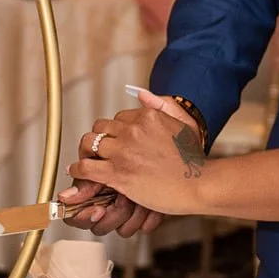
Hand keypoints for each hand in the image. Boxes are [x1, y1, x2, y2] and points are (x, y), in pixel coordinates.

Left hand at [58, 90, 198, 236]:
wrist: (201, 184)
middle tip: (98, 152)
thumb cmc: (195, 159)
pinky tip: (78, 172)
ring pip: (89, 143)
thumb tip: (140, 93)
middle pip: (100, 128)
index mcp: (147, 116)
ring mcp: (124, 151)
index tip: (116, 143)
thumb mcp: (185, 123)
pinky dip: (78, 170)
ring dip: (86, 152)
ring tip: (88, 161)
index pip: (118, 118)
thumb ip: (163, 105)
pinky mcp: (117, 173)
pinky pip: (86, 167)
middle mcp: (133, 129)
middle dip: (98, 139)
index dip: (115, 132)